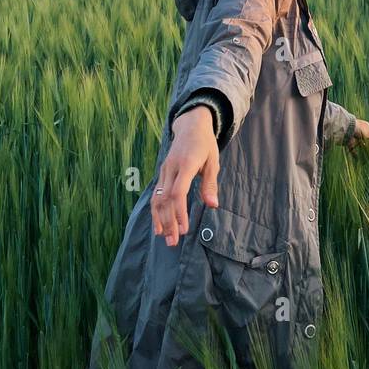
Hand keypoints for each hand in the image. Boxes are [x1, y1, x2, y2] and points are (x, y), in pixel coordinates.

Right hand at [151, 107, 219, 246]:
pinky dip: (156, 212)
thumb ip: (210, 184)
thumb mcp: (213, 161)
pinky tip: (158, 227)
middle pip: (165, 199)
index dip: (179, 212)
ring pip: (157, 199)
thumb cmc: (205, 144)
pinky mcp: (161, 173)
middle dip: (169, 222)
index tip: (185, 228)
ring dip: (161, 220)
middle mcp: (171, 168)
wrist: (190, 125)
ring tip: (166, 239)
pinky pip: (156, 195)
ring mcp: (164, 170)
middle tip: (174, 242)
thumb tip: (213, 205)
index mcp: (186, 164)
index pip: (178, 192)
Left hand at [348, 120, 368, 156]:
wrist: (346, 129)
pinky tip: (359, 159)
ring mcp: (355, 139)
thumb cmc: (360, 129)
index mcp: (367, 130)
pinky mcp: (349, 143)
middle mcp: (361, 134)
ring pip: (363, 147)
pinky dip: (356, 154)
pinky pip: (353, 150)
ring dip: (368, 153)